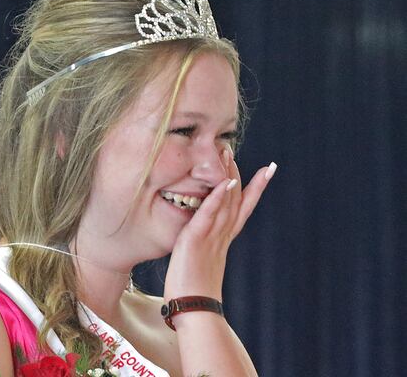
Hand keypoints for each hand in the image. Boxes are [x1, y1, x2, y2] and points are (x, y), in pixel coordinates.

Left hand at [163, 147, 275, 301]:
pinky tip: (224, 180)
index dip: (255, 188)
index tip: (268, 169)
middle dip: (237, 172)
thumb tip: (202, 242)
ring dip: (227, 175)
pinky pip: (208, 214)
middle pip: (236, 199)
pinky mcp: (196, 240)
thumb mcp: (201, 262)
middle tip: (233, 149)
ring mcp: (211, 236)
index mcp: (223, 240)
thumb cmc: (192, 291)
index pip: (243, 208)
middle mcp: (221, 235)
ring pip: (225, 201)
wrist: (193, 310)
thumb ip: (205, 247)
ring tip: (226, 153)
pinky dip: (218, 197)